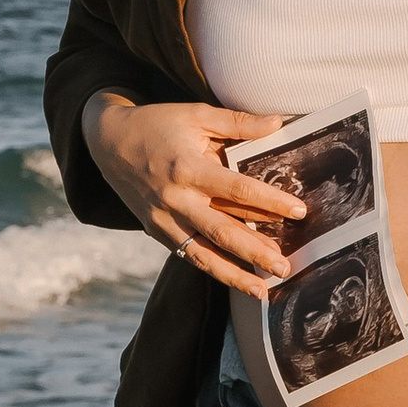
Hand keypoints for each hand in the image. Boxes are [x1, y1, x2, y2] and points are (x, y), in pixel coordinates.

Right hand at [80, 95, 295, 292]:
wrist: (108, 142)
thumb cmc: (158, 124)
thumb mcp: (196, 115)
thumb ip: (238, 122)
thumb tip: (279, 123)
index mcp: (188, 168)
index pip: (237, 190)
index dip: (270, 201)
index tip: (299, 211)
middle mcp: (175, 199)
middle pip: (222, 231)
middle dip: (255, 252)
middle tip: (285, 267)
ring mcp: (164, 220)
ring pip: (203, 253)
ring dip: (234, 275)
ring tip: (263, 291)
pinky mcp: (157, 231)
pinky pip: (188, 255)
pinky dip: (213, 270)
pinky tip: (236, 282)